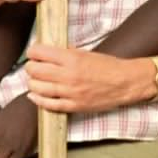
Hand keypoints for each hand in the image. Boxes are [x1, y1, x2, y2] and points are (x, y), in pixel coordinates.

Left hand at [25, 44, 142, 112]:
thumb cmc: (109, 66)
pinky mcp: (73, 106)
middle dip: (30, 67)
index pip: (39, 53)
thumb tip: (49, 53)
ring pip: (37, 88)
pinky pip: (48, 104)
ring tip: (36, 80)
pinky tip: (35, 96)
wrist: (126, 83)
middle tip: (34, 66)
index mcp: (72, 58)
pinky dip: (38, 100)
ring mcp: (70, 92)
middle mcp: (68, 75)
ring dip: (32, 83)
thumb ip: (67, 53)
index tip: (33, 53)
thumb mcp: (87, 53)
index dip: (33, 52)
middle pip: (33, 70)